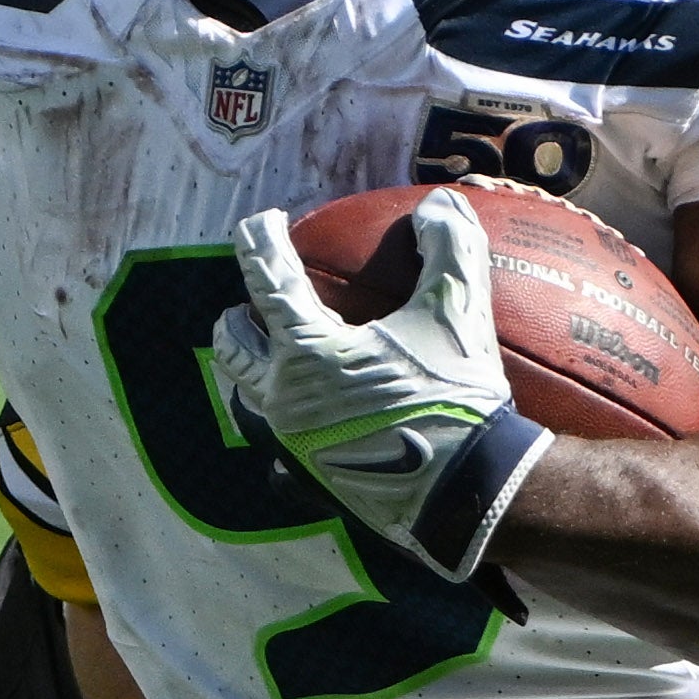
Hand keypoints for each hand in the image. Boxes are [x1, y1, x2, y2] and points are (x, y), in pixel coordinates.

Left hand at [209, 200, 545, 573]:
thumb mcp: (460, 313)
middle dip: (237, 316)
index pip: (267, 279)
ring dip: (256, 365)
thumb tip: (438, 206)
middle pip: (234, 345)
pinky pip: (280, 438)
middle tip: (259, 302)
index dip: (261, 240)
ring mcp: (294, 441)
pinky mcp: (313, 475)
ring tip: (280, 353)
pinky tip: (320, 411)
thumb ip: (450, 247)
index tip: (267, 221)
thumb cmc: (454, 399)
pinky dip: (289, 413)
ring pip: (249, 394)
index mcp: (307, 351)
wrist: (464, 492)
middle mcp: (285, 396)